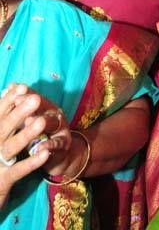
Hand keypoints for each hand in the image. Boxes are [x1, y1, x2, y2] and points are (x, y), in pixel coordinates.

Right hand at [0, 84, 50, 208]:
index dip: (9, 100)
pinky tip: (45, 153)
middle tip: (35, 99)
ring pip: (11, 147)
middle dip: (20, 112)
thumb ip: (5, 114)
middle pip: (4, 126)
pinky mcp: (3, 180)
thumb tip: (11, 87)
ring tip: (42, 122)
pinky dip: (31, 162)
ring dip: (26, 134)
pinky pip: (17, 171)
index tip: (22, 86)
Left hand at [9, 86, 72, 177]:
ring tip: (29, 121)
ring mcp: (61, 128)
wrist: (59, 153)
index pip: (34, 96)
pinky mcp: (64, 144)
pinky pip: (57, 144)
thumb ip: (21, 105)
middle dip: (29, 104)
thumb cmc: (40, 134)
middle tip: (18, 100)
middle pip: (43, 106)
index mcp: (46, 106)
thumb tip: (9, 86)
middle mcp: (54, 114)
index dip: (24, 93)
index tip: (13, 90)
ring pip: (52, 123)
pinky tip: (40, 148)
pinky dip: (50, 145)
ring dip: (41, 122)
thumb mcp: (31, 119)